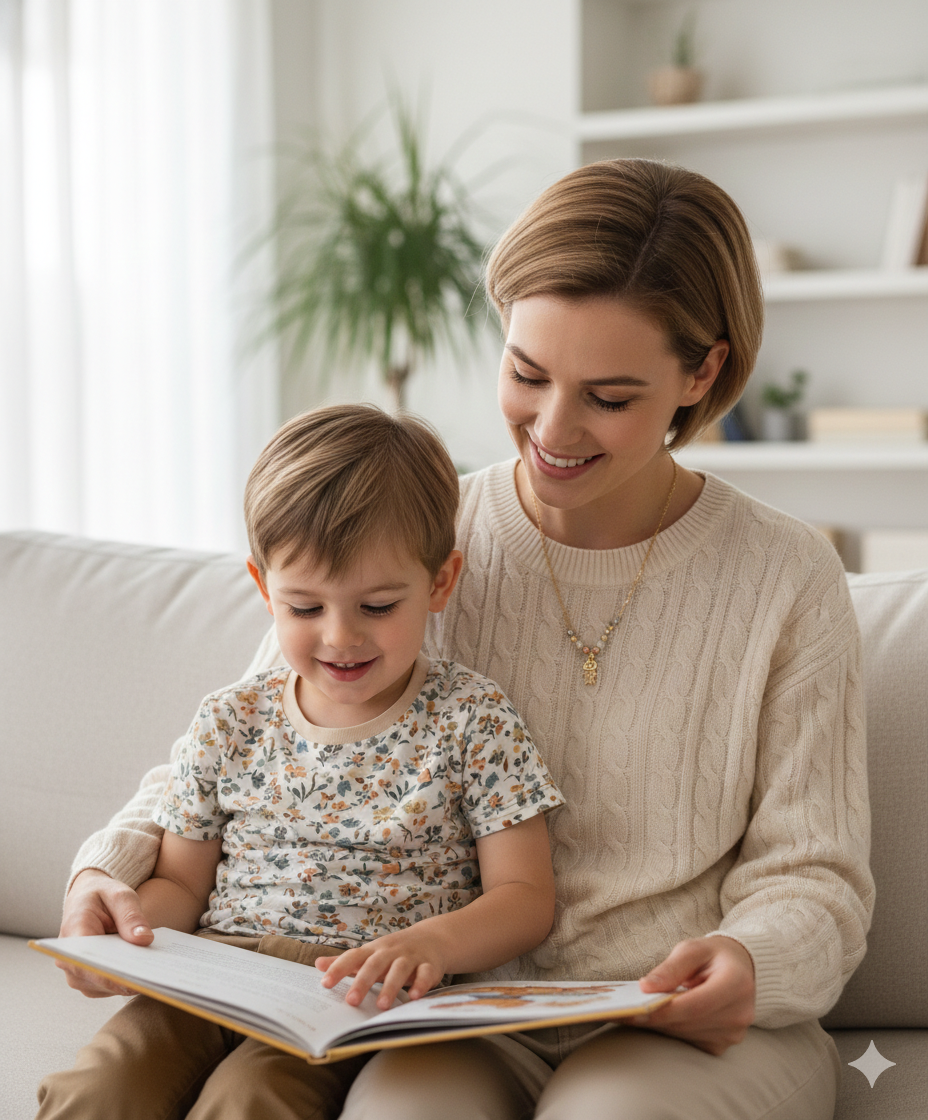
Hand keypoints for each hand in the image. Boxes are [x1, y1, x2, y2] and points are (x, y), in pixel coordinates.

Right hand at [56, 869, 152, 996]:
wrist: (88, 898)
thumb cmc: (103, 895)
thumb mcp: (120, 895)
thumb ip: (131, 916)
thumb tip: (144, 939)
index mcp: (73, 932)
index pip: (85, 961)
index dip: (107, 975)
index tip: (133, 981)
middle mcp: (68, 959)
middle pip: (95, 979)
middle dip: (124, 980)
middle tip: (153, 979)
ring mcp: (77, 972)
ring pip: (102, 987)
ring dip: (126, 983)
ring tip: (153, 977)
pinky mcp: (88, 978)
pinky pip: (107, 987)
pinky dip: (125, 982)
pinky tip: (145, 974)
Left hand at [316, 927, 447, 1010]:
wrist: (432, 938)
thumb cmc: (394, 951)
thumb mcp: (370, 953)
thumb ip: (345, 961)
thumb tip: (318, 964)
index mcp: (374, 950)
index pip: (353, 957)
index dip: (339, 969)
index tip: (324, 983)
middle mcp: (390, 952)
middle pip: (375, 964)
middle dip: (363, 982)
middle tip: (351, 1001)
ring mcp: (410, 957)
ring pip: (399, 970)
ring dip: (391, 987)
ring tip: (382, 1006)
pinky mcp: (429, 965)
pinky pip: (425, 974)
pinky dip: (420, 984)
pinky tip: (414, 997)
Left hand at [632, 936, 755, 1055]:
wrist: (740, 968)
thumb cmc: (713, 955)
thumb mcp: (693, 949)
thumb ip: (671, 967)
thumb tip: (646, 987)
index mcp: (736, 984)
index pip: (694, 1005)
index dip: (663, 1010)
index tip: (634, 1010)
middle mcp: (740, 1013)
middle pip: (688, 1022)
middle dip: (655, 1018)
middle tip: (623, 1012)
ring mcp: (734, 1033)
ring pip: (686, 1034)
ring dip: (661, 1025)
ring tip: (636, 1013)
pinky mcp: (724, 1043)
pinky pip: (691, 1041)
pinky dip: (673, 1029)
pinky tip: (660, 1016)